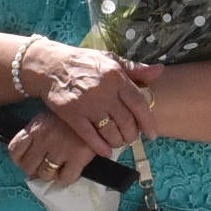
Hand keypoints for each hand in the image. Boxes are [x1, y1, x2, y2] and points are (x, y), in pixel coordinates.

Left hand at [8, 115, 110, 183]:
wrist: (95, 109)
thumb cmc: (72, 113)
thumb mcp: (48, 117)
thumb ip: (37, 133)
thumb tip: (32, 153)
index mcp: (35, 128)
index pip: (15, 150)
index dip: (19, 160)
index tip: (26, 161)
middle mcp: (44, 140)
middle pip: (28, 166)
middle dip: (34, 170)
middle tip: (42, 168)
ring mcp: (60, 150)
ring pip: (46, 174)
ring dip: (50, 175)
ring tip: (57, 169)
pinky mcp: (77, 158)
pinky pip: (65, 178)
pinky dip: (65, 178)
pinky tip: (69, 171)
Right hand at [25, 39, 157, 155]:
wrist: (51, 66)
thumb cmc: (84, 63)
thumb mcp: (110, 59)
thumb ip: (135, 68)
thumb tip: (159, 71)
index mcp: (116, 77)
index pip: (138, 103)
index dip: (148, 122)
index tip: (152, 134)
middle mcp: (104, 91)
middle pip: (126, 121)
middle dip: (132, 135)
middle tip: (131, 138)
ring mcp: (87, 105)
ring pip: (110, 131)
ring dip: (118, 141)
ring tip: (119, 141)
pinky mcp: (72, 115)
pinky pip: (90, 137)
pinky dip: (101, 147)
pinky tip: (106, 151)